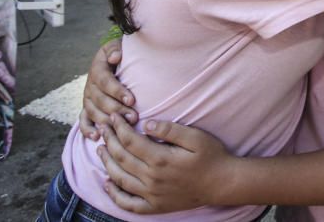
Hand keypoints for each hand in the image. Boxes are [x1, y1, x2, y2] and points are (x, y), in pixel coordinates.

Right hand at [79, 38, 137, 139]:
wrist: (111, 59)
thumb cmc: (119, 53)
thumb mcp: (116, 46)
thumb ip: (115, 49)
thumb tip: (116, 56)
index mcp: (97, 69)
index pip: (105, 81)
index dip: (118, 91)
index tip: (132, 100)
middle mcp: (90, 85)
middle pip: (100, 100)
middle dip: (117, 109)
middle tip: (134, 117)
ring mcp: (87, 98)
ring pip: (93, 112)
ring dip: (107, 121)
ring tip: (123, 128)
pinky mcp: (86, 108)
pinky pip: (83, 121)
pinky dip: (87, 130)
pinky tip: (96, 137)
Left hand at [99, 115, 232, 212]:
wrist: (223, 183)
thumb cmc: (212, 156)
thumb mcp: (196, 137)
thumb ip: (171, 130)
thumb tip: (148, 124)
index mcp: (161, 159)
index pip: (130, 141)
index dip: (119, 128)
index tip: (113, 117)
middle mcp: (152, 179)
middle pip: (121, 158)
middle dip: (109, 140)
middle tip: (103, 128)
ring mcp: (152, 195)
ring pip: (120, 179)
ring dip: (107, 163)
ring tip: (100, 149)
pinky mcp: (155, 207)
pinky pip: (128, 204)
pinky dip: (114, 195)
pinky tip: (108, 184)